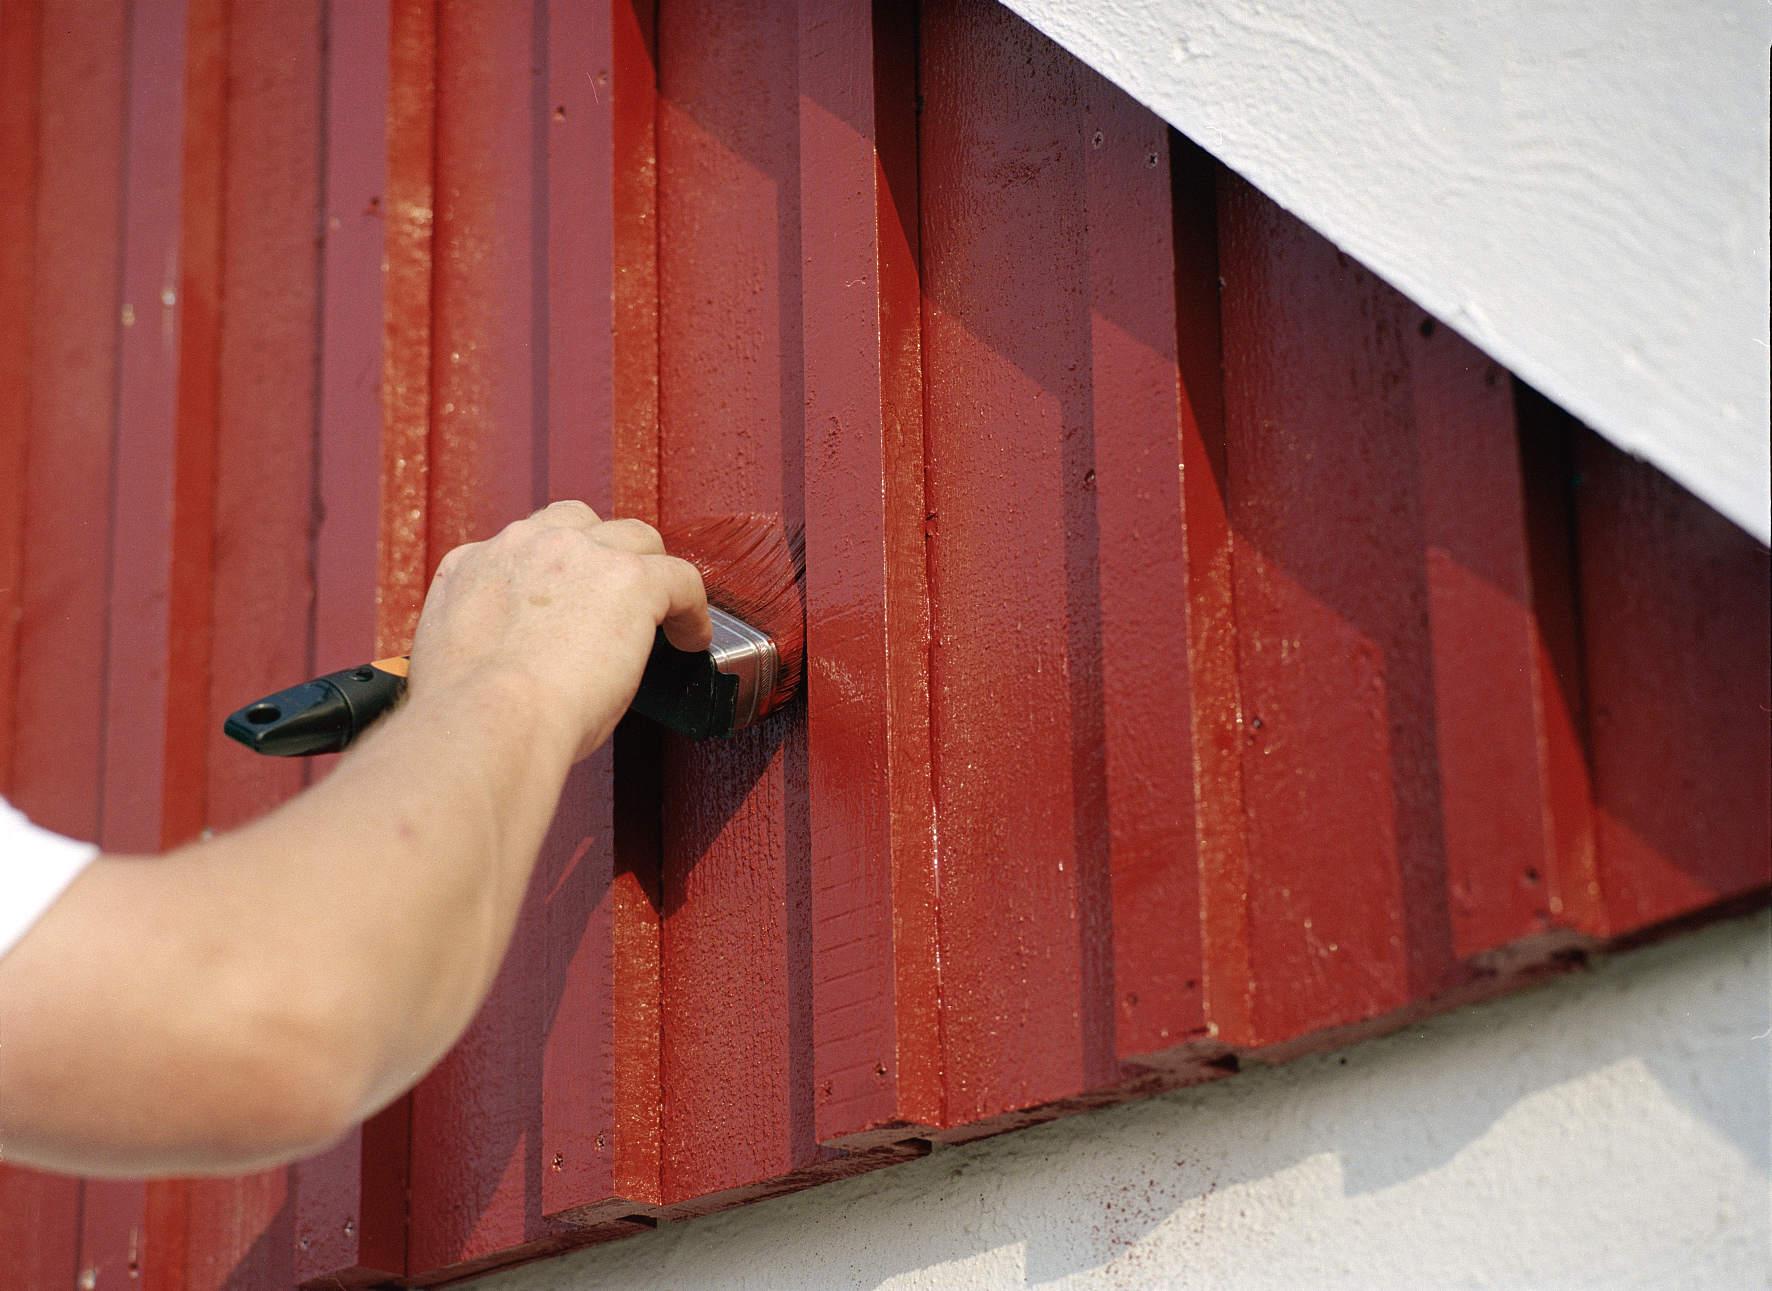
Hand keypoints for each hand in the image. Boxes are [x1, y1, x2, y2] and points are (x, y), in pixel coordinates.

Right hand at [408, 502, 709, 761]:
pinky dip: (692, 608)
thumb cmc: (475, 717)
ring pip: (635, 539)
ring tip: (664, 613)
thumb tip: (517, 656)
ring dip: (649, 572)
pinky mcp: (629, 578)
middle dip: (603, 555)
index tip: (568, 605)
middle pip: (580, 525)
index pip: (523, 548)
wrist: (490, 722)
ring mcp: (578, 554)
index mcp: (473, 565)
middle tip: (618, 601)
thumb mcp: (453, 657)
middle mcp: (524, 545)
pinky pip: (680, 578)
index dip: (554, 574)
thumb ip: (486, 635)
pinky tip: (691, 637)